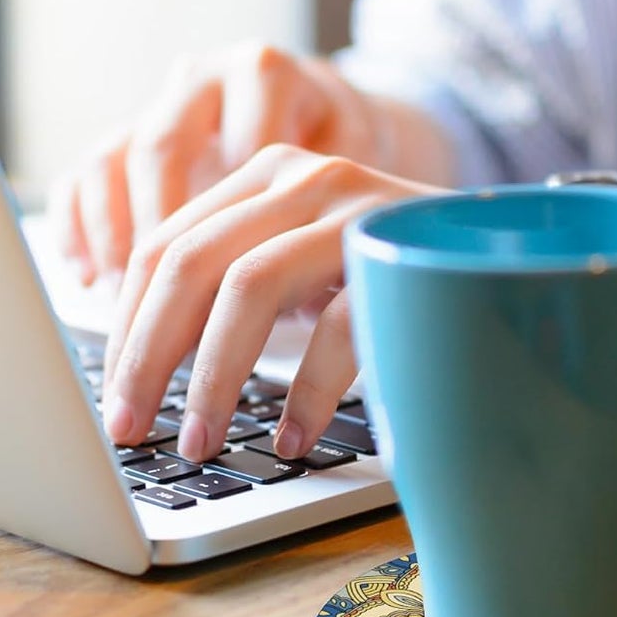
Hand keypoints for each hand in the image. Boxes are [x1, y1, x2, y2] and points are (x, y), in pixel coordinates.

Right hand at [48, 42, 387, 284]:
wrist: (330, 122)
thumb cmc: (349, 154)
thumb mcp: (362, 166)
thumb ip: (338, 202)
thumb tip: (304, 289)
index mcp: (266, 73)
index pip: (237, 143)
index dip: (234, 218)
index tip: (236, 289)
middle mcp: (203, 77)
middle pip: (161, 147)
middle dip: (159, 232)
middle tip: (166, 301)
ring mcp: (156, 104)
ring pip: (112, 158)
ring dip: (112, 235)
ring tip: (123, 300)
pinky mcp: (127, 134)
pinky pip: (82, 174)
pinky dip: (77, 227)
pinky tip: (88, 279)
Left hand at [101, 144, 439, 462]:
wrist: (504, 242)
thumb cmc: (385, 266)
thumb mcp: (302, 259)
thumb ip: (236, 281)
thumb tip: (147, 365)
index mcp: (262, 175)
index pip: (164, 245)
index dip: (127, 327)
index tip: (113, 397)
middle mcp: (301, 175)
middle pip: (190, 262)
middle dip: (149, 354)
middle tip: (131, 428)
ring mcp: (352, 205)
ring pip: (248, 287)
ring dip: (213, 377)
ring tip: (199, 441)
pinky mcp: (399, 247)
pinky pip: (335, 325)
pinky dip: (306, 391)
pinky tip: (292, 436)